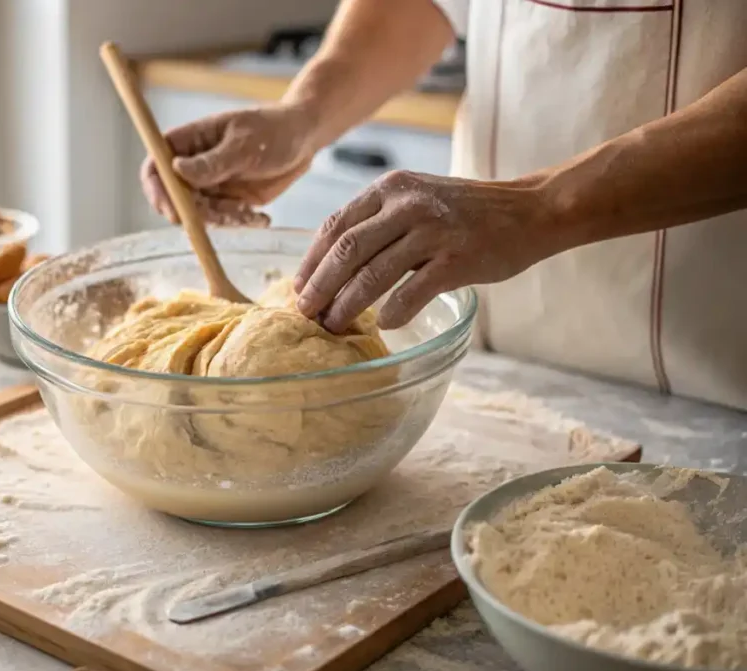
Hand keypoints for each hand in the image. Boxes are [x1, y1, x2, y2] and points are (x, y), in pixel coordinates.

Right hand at [141, 104, 316, 226]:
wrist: (304, 139)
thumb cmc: (274, 129)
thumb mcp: (245, 145)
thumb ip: (212, 162)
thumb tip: (176, 170)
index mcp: (190, 142)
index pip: (156, 166)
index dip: (156, 189)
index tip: (171, 209)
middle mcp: (194, 166)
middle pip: (174, 197)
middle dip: (193, 213)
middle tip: (221, 216)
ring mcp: (211, 185)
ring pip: (200, 214)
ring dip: (221, 220)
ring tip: (248, 212)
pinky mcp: (230, 202)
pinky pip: (224, 221)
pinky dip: (239, 223)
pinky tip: (261, 217)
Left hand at [293, 171, 555, 332]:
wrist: (529, 210)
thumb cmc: (466, 212)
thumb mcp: (416, 199)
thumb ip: (378, 222)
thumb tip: (330, 267)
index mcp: (390, 189)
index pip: (335, 226)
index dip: (311, 261)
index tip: (297, 289)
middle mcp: (407, 204)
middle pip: (346, 250)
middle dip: (320, 287)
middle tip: (305, 314)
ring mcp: (432, 230)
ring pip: (373, 274)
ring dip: (347, 306)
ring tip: (334, 326)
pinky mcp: (457, 258)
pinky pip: (413, 292)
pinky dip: (394, 313)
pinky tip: (386, 325)